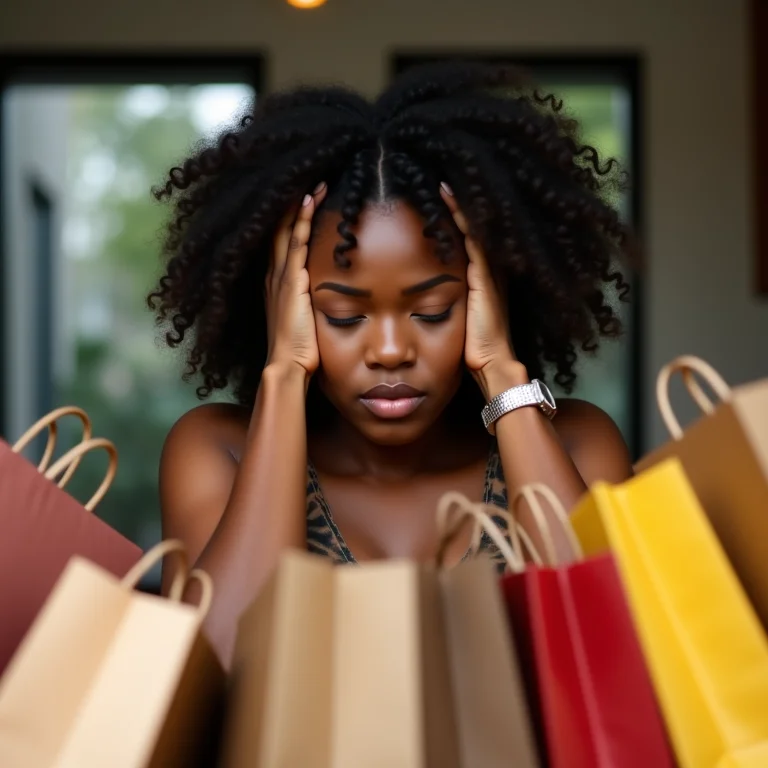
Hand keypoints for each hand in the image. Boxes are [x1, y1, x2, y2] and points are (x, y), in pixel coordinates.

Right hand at [265, 183, 326, 378]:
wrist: (287, 366)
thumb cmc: (299, 351)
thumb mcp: (304, 322)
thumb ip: (311, 306)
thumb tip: (327, 301)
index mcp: (277, 284)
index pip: (282, 243)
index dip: (291, 219)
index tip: (307, 199)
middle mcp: (274, 275)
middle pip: (279, 229)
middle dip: (292, 205)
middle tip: (308, 179)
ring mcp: (281, 276)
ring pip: (286, 228)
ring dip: (300, 203)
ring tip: (314, 180)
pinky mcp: (292, 280)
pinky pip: (296, 240)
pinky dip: (302, 218)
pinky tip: (311, 198)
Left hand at [440, 184, 524, 396]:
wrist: (492, 366)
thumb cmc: (472, 350)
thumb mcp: (455, 319)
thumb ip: (443, 304)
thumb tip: (415, 300)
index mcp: (481, 279)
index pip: (467, 238)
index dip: (454, 216)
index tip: (434, 195)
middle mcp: (488, 269)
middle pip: (473, 227)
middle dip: (457, 204)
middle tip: (436, 177)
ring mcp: (489, 270)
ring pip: (474, 226)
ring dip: (457, 203)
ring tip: (438, 179)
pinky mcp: (485, 275)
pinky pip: (472, 236)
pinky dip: (460, 214)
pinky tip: (445, 195)